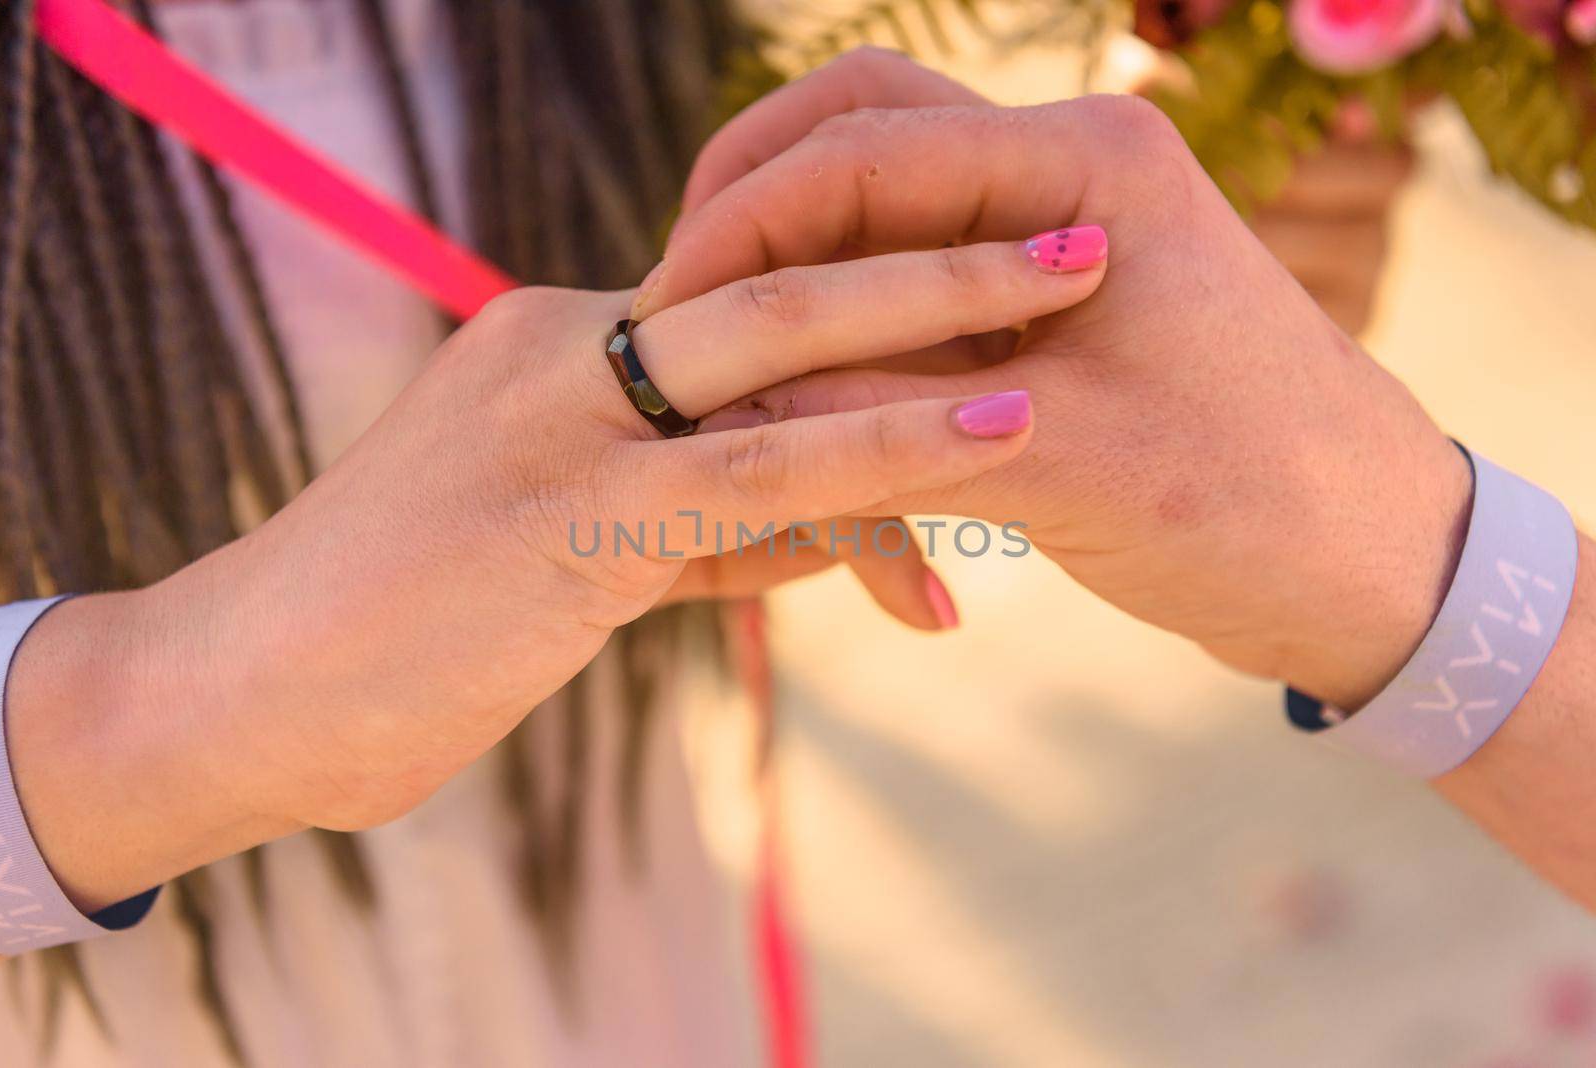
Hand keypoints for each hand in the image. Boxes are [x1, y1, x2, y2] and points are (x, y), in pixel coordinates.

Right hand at [7, 237, 1105, 909]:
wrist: (242, 700)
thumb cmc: (404, 634)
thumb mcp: (580, 564)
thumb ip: (704, 531)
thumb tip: (835, 539)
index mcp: (555, 344)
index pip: (747, 301)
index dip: (883, 290)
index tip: (1005, 288)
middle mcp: (556, 348)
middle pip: (777, 272)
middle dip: (936, 245)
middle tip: (1078, 228)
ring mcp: (554, 423)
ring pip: (777, 345)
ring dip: (938, 308)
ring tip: (1079, 288)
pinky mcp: (561, 517)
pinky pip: (752, 470)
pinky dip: (884, 450)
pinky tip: (994, 435)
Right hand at [644, 94, 1471, 713]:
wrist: (1374, 570)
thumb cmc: (1249, 507)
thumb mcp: (1047, 464)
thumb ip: (877, 414)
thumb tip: (727, 397)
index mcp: (1086, 164)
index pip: (859, 156)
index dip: (740, 233)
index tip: (658, 319)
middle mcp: (1069, 170)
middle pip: (858, 140)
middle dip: (753, 217)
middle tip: (673, 309)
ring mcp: (1058, 233)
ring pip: (880, 213)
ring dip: (798, 273)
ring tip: (724, 357)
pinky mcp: (1050, 305)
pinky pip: (915, 287)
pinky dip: (851, 333)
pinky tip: (802, 396)